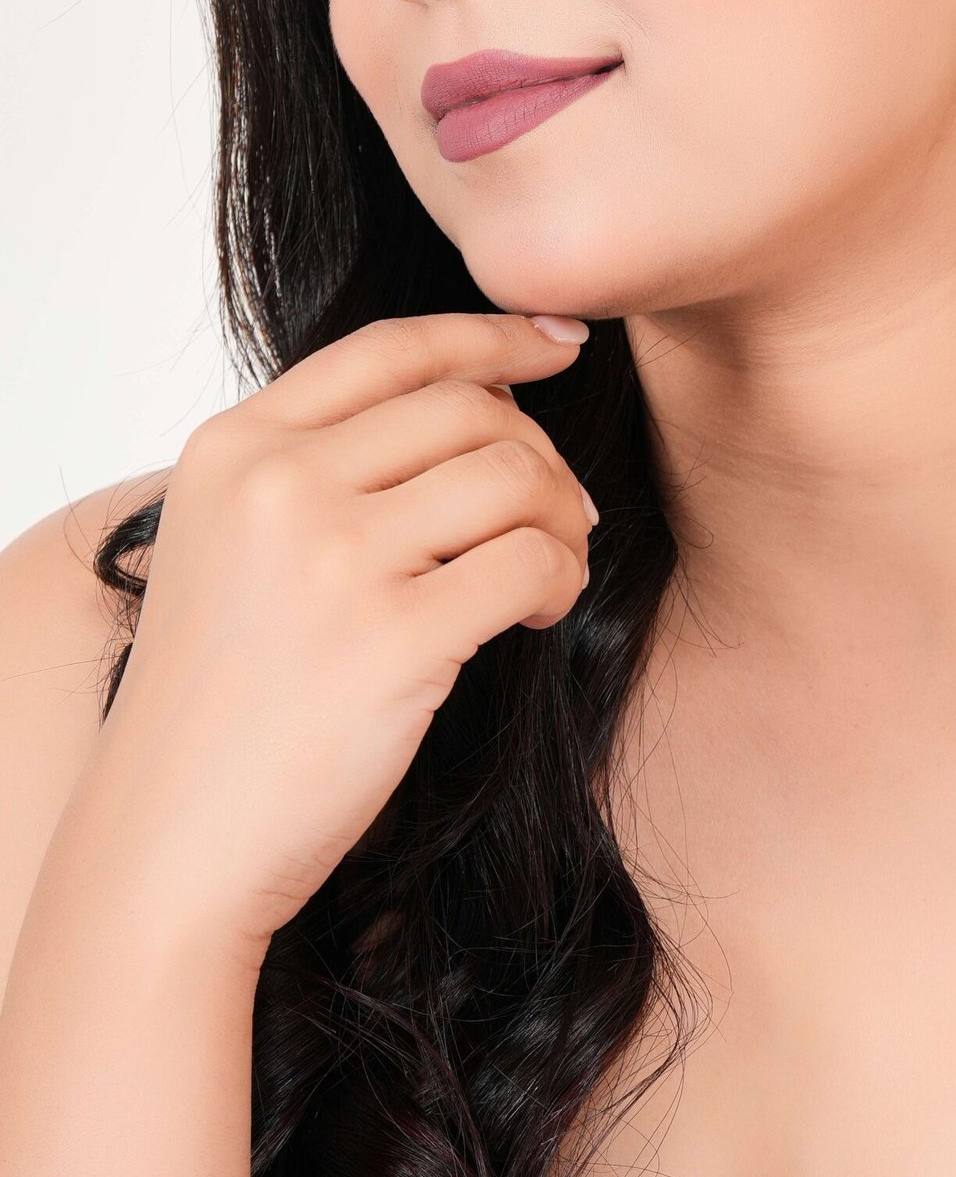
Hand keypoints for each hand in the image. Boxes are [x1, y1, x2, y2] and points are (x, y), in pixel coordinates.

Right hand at [78, 312, 596, 962]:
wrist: (171, 841)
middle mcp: (276, 483)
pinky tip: (539, 613)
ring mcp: (331, 557)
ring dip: (563, 519)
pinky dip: (560, 579)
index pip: (391, 349)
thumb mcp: (232, 544)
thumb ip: (323, 465)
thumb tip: (486, 401)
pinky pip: (533, 560)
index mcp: (233, 447)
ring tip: (550, 569)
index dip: (493, 335)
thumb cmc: (224, 698)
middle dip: (541, 455)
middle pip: (470, 410)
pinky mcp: (393, 637)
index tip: (559, 343)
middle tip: (562, 513)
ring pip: (515, 475)